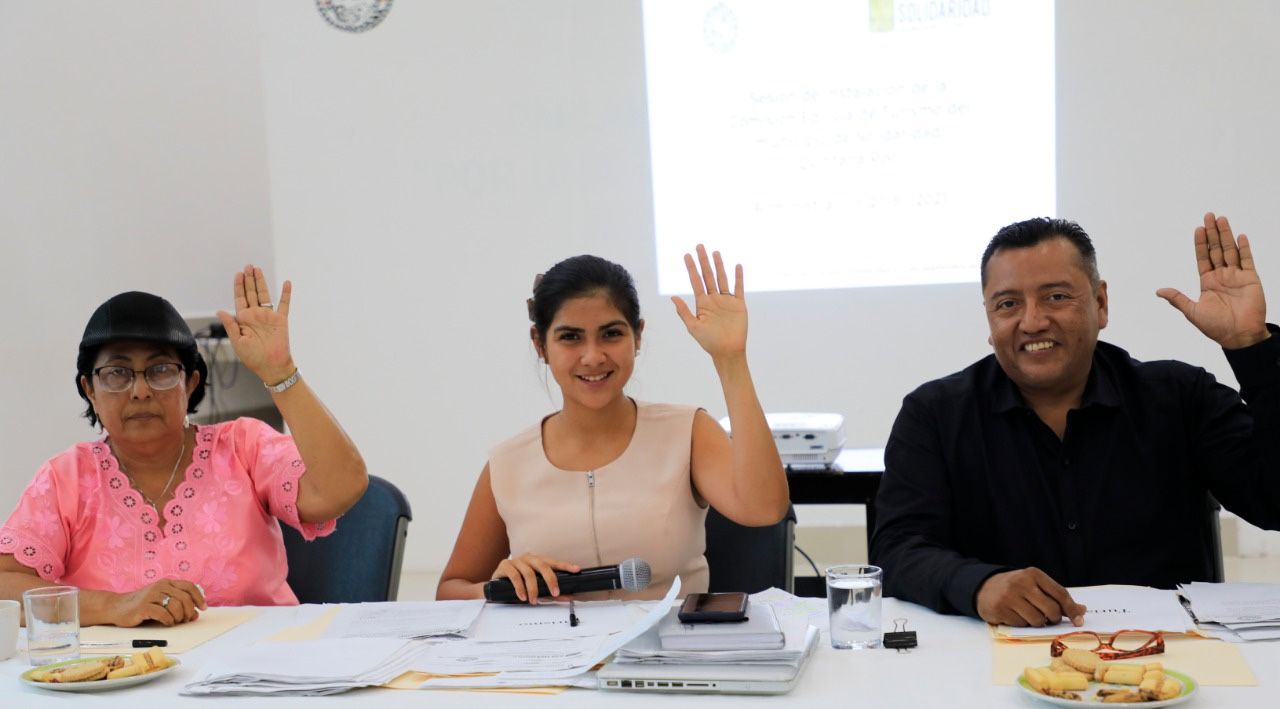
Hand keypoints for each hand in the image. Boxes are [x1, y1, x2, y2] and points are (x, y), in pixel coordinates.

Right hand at [111, 579, 206, 626]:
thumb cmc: (143, 606)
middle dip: (190, 611)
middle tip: (187, 620)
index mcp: (167, 583)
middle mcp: (160, 586)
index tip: (203, 608)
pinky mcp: (143, 607)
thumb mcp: (162, 602)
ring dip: (179, 617)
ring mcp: (151, 595)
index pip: (189, 586)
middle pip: (184, 597)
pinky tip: (166, 623)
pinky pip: (163, 614)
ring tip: (174, 621)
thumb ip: (178, 605)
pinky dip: (168, 620)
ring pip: (175, 605)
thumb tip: (196, 614)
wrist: (117, 607)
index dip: (199, 597)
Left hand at [216, 264, 296, 384]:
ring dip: (261, 282)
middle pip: (251, 293)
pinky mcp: (281, 320)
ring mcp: (269, 316)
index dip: (239, 286)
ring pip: (265, 294)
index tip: (238, 274)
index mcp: (243, 319)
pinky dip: (286, 293)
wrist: (272, 367)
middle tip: (248, 266)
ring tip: (258, 269)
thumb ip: (230, 325)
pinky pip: (284, 304)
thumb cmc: (253, 358)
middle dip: (249, 279)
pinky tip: (286, 282)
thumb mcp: (238, 342)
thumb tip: (219, 310)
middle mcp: (256, 315)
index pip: (240, 298)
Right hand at [492, 553, 580, 603]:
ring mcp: (516, 560)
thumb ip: (550, 593)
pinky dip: (520, 588)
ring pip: (529, 573)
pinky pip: (515, 576)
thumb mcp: (535, 589)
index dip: (566, 565)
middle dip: (551, 580)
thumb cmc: (517, 586)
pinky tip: (522, 596)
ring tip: (534, 600)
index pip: (554, 562)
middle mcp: (528, 558)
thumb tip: (568, 597)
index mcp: (537, 561)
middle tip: (555, 593)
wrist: (494, 586)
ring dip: (533, 588)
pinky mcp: (505, 565)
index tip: (577, 570)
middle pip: (543, 565)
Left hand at [671, 244, 747, 359]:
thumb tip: (673, 297)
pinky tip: (737, 266)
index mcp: (702, 303)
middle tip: (699, 246)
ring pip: (721, 278)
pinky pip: (738, 288)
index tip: (686, 255)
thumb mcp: (693, 326)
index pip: (695, 281)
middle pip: (707, 275)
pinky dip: (738, 277)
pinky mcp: (738, 305)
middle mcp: (713, 299)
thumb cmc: (709, 342)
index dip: (691, 268)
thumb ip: (684, 312)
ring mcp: (726, 301)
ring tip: (715, 252)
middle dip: (703, 261)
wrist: (727, 351)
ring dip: (719, 265)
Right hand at [975, 568, 1085, 626]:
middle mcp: (1021, 582)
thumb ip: (1057, 598)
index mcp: (1034, 574)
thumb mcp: (1036, 586)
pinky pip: (1022, 625)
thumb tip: (1082, 610)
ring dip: (1037, 622)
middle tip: (1048, 618)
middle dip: (1053, 618)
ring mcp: (1009, 596)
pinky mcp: (1000, 609)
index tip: (1079, 621)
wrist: (984, 588)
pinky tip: (1015, 616)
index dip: (1072, 610)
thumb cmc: (1016, 589)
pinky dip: (1022, 624)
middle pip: (1051, 609)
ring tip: (1028, 615)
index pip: (1060, 593)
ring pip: (1037, 620)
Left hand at [1157, 212, 1268, 348]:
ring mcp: (1237, 276)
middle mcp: (1222, 276)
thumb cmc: (1216, 327)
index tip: (1197, 229)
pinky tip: (1239, 236)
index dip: (1200, 243)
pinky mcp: (1251, 279)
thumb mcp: (1192, 312)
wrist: (1239, 336)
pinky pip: (1247, 260)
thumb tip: (1158, 291)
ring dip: (1226, 235)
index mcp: (1207, 282)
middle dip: (1212, 233)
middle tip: (1208, 215)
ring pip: (1230, 251)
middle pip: (1216, 249)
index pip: (1203, 258)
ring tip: (1221, 219)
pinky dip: (1244, 248)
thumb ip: (1177, 299)